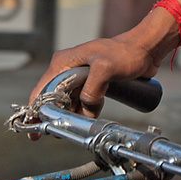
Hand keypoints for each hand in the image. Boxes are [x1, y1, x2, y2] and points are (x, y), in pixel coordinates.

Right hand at [27, 34, 160, 119]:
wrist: (146, 49)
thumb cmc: (126, 53)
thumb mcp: (106, 68)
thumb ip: (92, 89)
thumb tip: (85, 108)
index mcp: (64, 62)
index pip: (42, 90)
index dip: (36, 111)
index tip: (34, 130)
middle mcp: (69, 69)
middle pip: (54, 99)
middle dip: (57, 115)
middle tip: (60, 130)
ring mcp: (81, 76)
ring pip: (70, 102)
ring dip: (74, 114)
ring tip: (81, 121)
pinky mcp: (93, 82)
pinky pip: (84, 101)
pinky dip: (86, 110)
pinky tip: (92, 113)